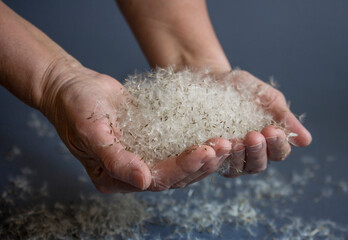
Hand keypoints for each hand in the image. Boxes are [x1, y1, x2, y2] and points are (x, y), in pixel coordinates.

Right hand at [39, 59, 229, 192]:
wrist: (73, 87)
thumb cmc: (76, 108)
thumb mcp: (92, 132)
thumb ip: (115, 158)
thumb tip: (142, 181)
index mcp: (116, 177)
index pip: (157, 180)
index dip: (183, 168)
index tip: (205, 151)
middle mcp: (133, 172)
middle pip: (175, 175)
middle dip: (203, 162)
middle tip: (226, 145)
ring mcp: (144, 157)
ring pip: (182, 163)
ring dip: (206, 154)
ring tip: (228, 140)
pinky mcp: (152, 140)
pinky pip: (178, 144)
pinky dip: (197, 139)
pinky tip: (216, 130)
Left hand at [221, 70, 311, 177]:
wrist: (213, 81)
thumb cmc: (243, 89)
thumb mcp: (266, 98)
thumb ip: (283, 117)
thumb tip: (306, 141)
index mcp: (268, 143)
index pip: (278, 152)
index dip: (277, 144)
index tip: (272, 130)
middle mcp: (249, 155)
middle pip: (258, 164)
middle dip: (257, 151)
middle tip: (254, 136)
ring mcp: (229, 158)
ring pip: (237, 168)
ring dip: (238, 156)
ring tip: (235, 142)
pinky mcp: (211, 157)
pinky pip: (215, 164)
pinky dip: (217, 157)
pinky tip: (217, 146)